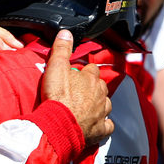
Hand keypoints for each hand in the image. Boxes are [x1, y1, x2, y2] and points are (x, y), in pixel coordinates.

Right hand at [40, 29, 113, 144]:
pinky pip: (108, 126)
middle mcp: (100, 94)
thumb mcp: (56, 67)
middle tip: (80, 89)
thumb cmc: (57, 97)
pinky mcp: (100, 129)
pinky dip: (104, 124)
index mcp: (90, 78)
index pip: (92, 69)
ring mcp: (102, 112)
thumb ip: (61, 49)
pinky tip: (98, 123)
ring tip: (89, 105)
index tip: (78, 72)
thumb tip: (66, 33)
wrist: (58, 124)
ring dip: (100, 103)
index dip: (84, 70)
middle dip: (93, 87)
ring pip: (106, 104)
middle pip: (101, 86)